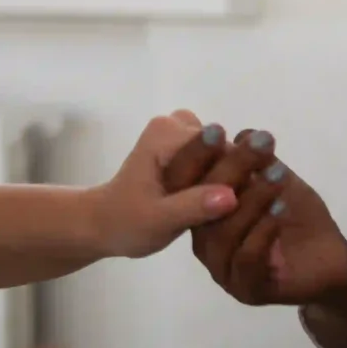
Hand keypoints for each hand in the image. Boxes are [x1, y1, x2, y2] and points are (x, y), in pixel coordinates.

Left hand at [85, 111, 239, 259]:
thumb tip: (231, 196)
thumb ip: (193, 206)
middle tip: (228, 211)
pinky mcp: (182, 148)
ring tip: (219, 208)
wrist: (105, 223)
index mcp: (166, 133)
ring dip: (227, 178)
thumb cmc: (127, 221)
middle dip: (233, 177)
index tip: (241, 204)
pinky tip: (215, 204)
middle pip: (226, 147)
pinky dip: (219, 178)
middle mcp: (174, 124)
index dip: (237, 176)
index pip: (222, 147)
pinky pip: (215, 157)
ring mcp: (178, 134)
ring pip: (224, 153)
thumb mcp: (160, 220)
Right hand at [159, 124, 346, 347]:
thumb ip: (256, 161)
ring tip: (276, 177)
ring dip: (251, 201)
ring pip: (222, 232)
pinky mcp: (245, 289)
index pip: (184, 182)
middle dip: (227, 171)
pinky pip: (245, 259)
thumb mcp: (277, 179)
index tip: (218, 130)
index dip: (197, 155)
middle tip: (254, 146)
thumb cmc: (297, 215)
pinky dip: (262, 232)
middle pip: (200, 206)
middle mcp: (204, 241)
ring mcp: (222, 268)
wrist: (330, 257)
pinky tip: (279, 211)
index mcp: (201, 213)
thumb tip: (241, 133)